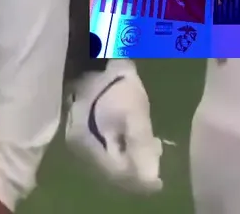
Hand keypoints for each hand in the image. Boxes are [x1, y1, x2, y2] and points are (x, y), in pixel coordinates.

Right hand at [65, 60, 164, 193]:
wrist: (94, 57)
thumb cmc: (115, 86)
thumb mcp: (134, 115)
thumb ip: (141, 147)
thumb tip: (151, 180)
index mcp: (86, 145)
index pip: (116, 175)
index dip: (140, 182)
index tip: (161, 182)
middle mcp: (78, 147)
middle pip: (110, 172)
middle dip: (136, 171)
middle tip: (156, 159)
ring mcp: (79, 138)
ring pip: (108, 162)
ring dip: (131, 161)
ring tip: (152, 147)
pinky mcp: (84, 130)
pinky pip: (105, 151)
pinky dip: (123, 150)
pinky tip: (136, 139)